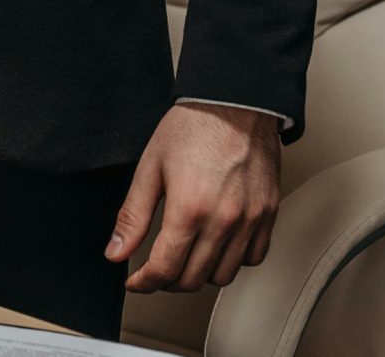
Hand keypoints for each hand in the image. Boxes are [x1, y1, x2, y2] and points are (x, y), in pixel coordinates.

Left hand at [107, 103, 282, 291]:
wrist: (234, 102)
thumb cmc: (192, 127)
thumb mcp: (150, 168)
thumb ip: (133, 216)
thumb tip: (116, 252)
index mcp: (189, 209)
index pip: (164, 268)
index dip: (144, 283)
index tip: (136, 282)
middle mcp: (224, 220)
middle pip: (194, 279)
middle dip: (168, 281)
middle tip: (157, 269)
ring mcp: (250, 219)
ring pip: (224, 275)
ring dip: (200, 275)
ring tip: (185, 259)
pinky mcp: (268, 214)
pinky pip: (254, 258)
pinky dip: (234, 261)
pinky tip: (217, 247)